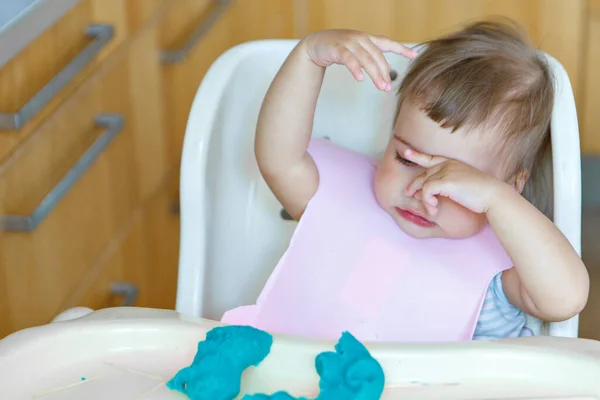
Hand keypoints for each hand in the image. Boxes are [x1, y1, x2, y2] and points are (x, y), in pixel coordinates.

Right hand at [302, 29, 416, 91]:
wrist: (316, 44)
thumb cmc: (338, 49)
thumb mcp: (357, 52)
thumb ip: (371, 59)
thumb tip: (387, 71)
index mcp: (367, 39)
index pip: (388, 43)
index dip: (401, 49)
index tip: (414, 55)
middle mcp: (361, 39)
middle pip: (378, 57)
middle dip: (384, 73)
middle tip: (388, 88)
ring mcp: (350, 42)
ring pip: (366, 60)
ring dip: (374, 75)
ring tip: (380, 87)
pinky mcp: (338, 49)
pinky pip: (349, 60)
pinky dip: (355, 69)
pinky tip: (360, 79)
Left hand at [402, 148, 505, 215]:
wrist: (493, 195)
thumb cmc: (480, 194)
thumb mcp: (461, 185)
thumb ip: (444, 186)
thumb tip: (426, 192)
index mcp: (452, 163)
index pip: (430, 158)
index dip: (417, 155)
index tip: (405, 152)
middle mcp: (448, 164)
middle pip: (423, 174)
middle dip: (414, 185)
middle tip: (408, 194)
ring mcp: (446, 171)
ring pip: (423, 184)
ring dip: (424, 199)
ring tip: (431, 209)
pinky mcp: (445, 181)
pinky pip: (427, 190)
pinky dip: (427, 201)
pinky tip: (434, 209)